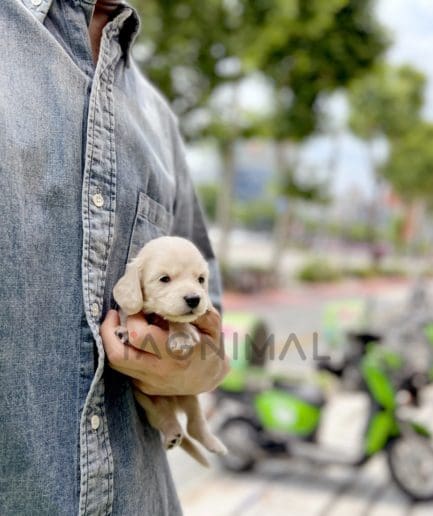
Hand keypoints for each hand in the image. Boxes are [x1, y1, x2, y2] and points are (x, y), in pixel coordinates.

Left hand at [100, 308, 229, 395]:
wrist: (210, 376)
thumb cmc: (210, 345)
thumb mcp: (212, 325)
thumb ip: (197, 311)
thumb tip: (181, 297)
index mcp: (176, 353)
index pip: (141, 336)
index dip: (132, 317)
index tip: (136, 306)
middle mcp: (160, 370)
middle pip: (118, 354)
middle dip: (109, 330)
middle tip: (114, 314)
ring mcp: (151, 382)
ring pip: (116, 363)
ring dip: (110, 341)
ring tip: (115, 323)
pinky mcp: (145, 387)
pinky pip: (123, 369)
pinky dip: (121, 350)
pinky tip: (128, 338)